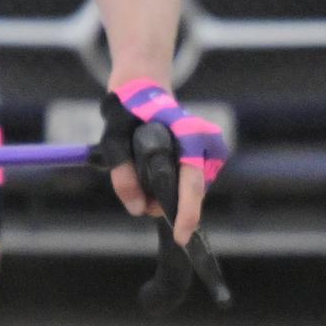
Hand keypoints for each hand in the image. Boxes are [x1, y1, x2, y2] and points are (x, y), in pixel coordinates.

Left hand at [100, 80, 228, 246]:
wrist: (143, 88)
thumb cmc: (128, 111)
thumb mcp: (113, 138)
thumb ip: (122, 174)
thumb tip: (137, 210)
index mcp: (191, 136)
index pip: (191, 184)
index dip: (186, 214)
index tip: (181, 238)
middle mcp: (208, 144)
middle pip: (190, 192)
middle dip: (166, 203)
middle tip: (138, 195)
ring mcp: (212, 152)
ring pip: (189, 190)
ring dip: (167, 193)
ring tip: (142, 171)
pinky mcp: (208, 158)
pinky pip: (188, 183)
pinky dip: (171, 185)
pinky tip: (154, 171)